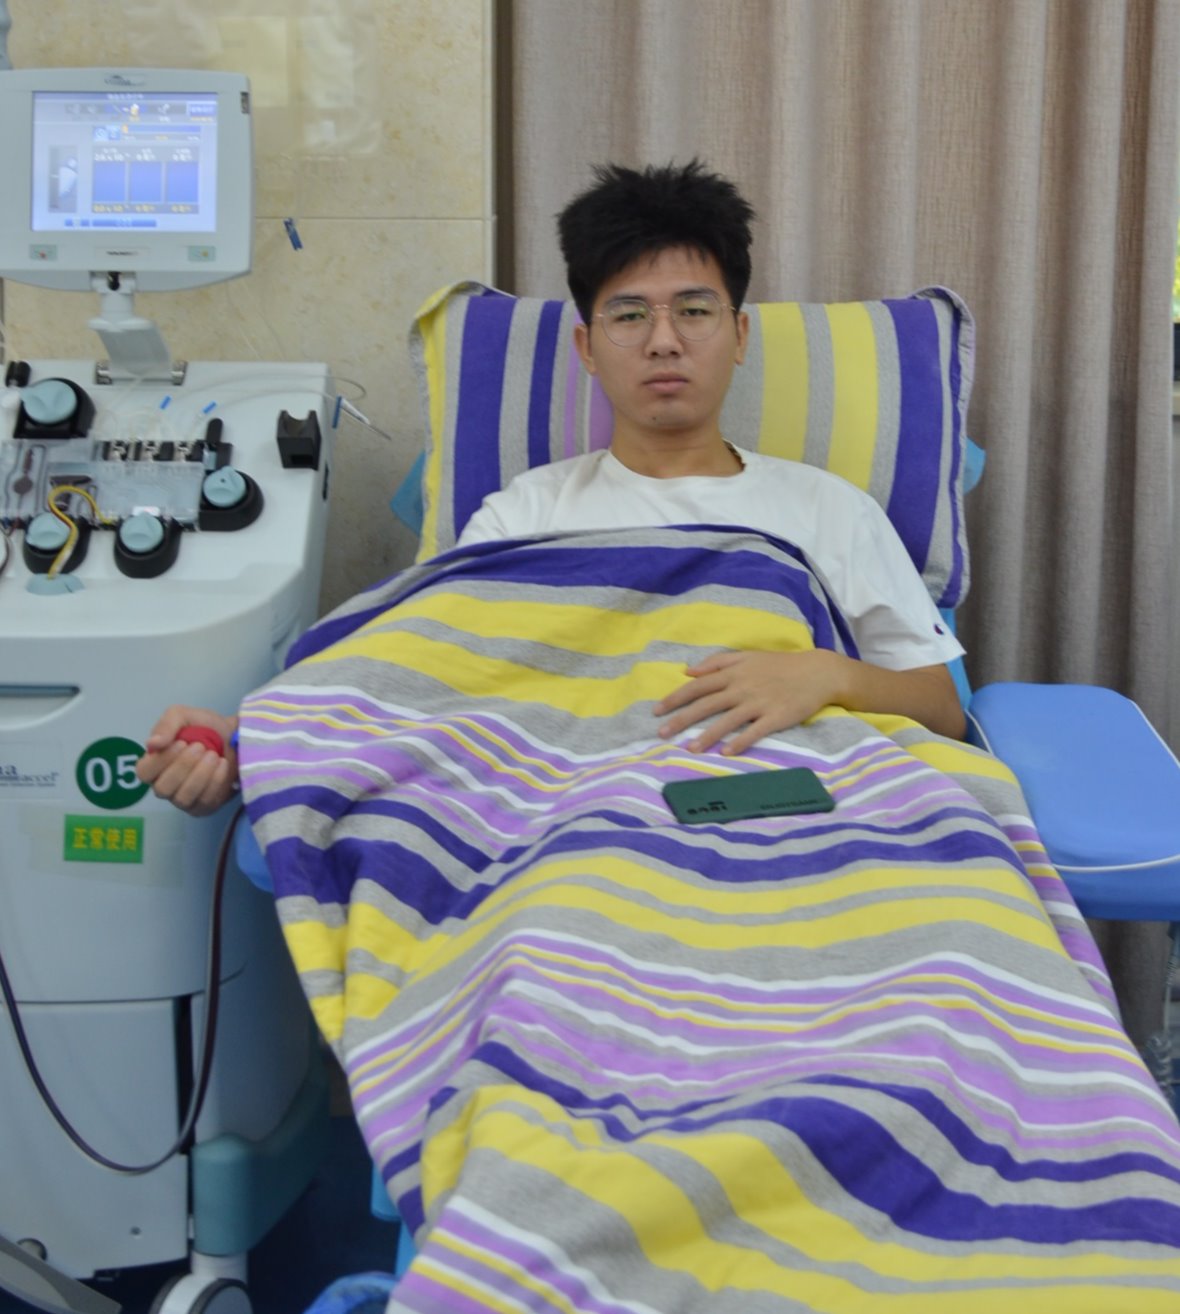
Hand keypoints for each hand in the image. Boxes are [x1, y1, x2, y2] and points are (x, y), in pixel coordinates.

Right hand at [136, 705, 239, 816]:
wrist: (235, 736)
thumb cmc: (204, 727)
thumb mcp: (183, 716)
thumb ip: (166, 725)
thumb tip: (152, 743)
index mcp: (154, 765)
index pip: (144, 772)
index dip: (161, 760)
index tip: (182, 743)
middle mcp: (165, 785)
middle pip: (163, 788)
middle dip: (184, 766)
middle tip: (201, 747)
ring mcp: (184, 799)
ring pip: (183, 797)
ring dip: (200, 775)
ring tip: (213, 755)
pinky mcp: (204, 806)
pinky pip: (205, 802)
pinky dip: (215, 782)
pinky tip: (222, 765)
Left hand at [654, 650, 842, 754]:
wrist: (817, 672)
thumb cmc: (779, 665)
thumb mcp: (747, 656)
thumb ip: (717, 662)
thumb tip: (688, 671)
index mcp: (733, 672)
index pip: (698, 685)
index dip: (676, 698)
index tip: (657, 711)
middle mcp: (742, 687)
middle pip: (706, 704)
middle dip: (682, 718)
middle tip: (661, 733)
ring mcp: (759, 702)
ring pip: (727, 720)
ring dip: (707, 735)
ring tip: (690, 749)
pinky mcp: (776, 716)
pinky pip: (755, 731)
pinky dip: (741, 741)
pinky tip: (727, 752)